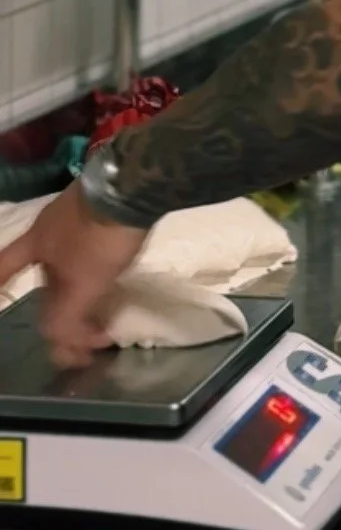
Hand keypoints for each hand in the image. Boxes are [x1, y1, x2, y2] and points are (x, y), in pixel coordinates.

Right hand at [0, 182, 147, 368]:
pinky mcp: (105, 215)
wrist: (138, 186)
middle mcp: (51, 230)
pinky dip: (98, 279)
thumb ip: (66, 314)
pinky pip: (93, 256)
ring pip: (71, 269)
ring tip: (103, 324)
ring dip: (81, 300)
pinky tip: (114, 290)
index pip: (5, 267)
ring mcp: (79, 219)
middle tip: (84, 344)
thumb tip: (56, 342)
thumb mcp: (83, 282)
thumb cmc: (101, 234)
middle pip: (46, 281)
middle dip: (59, 315)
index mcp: (36, 244)